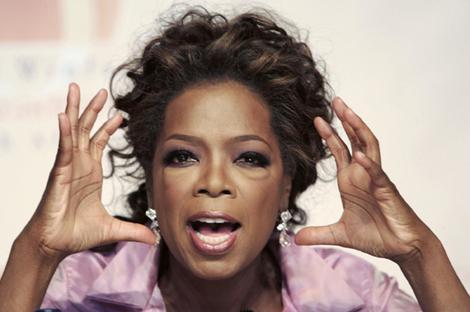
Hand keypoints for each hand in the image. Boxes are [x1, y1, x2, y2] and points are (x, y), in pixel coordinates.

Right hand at [22, 83, 154, 259]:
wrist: (55, 246)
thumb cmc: (77, 234)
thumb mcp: (112, 229)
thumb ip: (134, 230)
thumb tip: (154, 238)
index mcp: (91, 173)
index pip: (99, 143)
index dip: (109, 128)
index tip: (120, 114)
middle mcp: (80, 166)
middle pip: (86, 130)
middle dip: (94, 110)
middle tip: (102, 91)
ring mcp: (68, 167)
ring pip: (72, 132)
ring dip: (75, 109)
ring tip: (75, 88)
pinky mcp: (58, 174)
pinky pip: (62, 149)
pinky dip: (63, 132)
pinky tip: (64, 116)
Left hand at [295, 97, 434, 262]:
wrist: (402, 248)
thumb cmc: (377, 236)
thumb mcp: (340, 234)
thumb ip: (318, 233)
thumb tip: (296, 238)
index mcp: (351, 181)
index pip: (340, 150)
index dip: (329, 135)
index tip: (317, 119)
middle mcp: (363, 175)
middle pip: (355, 140)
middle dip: (345, 120)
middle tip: (336, 100)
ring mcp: (376, 180)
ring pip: (369, 148)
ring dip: (358, 130)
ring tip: (348, 113)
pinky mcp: (387, 192)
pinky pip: (378, 174)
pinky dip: (368, 165)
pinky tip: (359, 156)